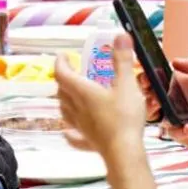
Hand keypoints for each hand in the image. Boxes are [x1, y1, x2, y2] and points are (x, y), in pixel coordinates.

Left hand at [55, 34, 146, 166]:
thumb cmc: (124, 118)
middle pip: (61, 91)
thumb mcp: (127, 84)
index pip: (62, 74)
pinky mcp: (87, 141)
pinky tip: (69, 131)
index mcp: (82, 92)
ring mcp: (80, 126)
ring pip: (64, 110)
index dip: (60, 62)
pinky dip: (69, 130)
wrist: (124, 152)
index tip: (64, 55)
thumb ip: (123, 60)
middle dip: (64, 79)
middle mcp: (76, 109)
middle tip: (72, 72)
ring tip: (71, 95)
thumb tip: (120, 35)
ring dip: (64, 100)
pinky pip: (72, 135)